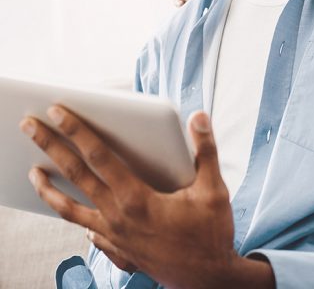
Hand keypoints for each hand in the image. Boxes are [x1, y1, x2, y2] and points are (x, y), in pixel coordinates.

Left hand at [20, 109, 273, 288]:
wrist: (207, 281)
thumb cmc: (210, 234)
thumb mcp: (213, 189)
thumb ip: (205, 150)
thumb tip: (198, 117)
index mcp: (138, 198)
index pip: (99, 156)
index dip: (77, 130)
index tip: (57, 111)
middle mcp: (117, 216)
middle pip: (76, 175)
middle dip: (50, 146)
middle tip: (28, 126)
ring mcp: (113, 235)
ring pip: (70, 208)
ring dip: (49, 188)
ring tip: (33, 173)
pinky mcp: (117, 248)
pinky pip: (86, 229)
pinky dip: (72, 216)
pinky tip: (69, 209)